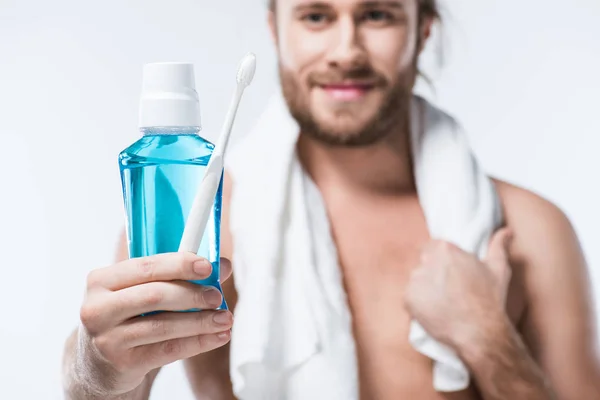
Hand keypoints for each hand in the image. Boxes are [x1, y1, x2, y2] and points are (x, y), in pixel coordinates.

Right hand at [75, 253, 232, 396]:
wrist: (99, 364)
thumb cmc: (127, 316)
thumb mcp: (141, 291)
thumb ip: (177, 275)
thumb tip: (222, 265)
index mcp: (101, 280)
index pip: (146, 267)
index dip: (180, 264)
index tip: (208, 266)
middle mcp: (97, 308)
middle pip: (155, 295)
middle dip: (192, 294)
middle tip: (218, 296)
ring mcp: (106, 338)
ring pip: (163, 325)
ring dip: (200, 321)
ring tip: (224, 318)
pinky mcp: (121, 363)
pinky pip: (168, 350)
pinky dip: (198, 342)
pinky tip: (217, 337)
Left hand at [404, 228, 512, 351]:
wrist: (479, 331)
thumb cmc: (490, 299)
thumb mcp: (498, 268)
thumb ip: (498, 245)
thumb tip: (506, 231)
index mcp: (445, 249)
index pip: (434, 248)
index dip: (441, 260)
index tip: (450, 273)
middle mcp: (427, 261)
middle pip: (424, 263)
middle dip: (433, 274)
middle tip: (448, 290)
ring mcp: (415, 280)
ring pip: (417, 281)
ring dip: (425, 289)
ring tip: (443, 303)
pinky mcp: (407, 299)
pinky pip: (410, 298)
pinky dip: (419, 304)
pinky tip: (435, 312)